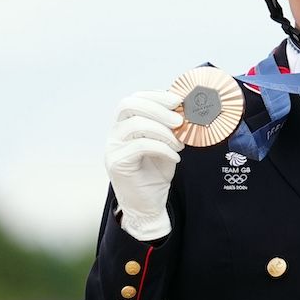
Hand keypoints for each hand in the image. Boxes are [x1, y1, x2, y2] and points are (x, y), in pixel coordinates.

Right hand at [104, 90, 183, 241]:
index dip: (155, 95)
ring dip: (163, 131)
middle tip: (179, 120)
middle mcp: (114, 133)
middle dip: (158, 108)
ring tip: (179, 143)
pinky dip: (163, 148)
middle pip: (128, 105)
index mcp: (125, 125)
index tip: (177, 100)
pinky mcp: (117, 163)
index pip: (133, 99)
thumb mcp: (166, 144)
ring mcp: (113, 148)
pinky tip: (175, 156)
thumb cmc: (156, 172)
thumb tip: (186, 109)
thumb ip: (170, 127)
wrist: (148, 203)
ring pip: (135, 124)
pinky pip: (141, 146)